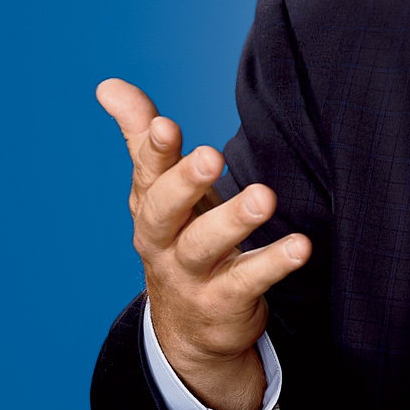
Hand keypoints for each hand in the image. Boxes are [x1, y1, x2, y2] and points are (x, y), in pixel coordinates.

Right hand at [96, 78, 311, 409]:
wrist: (188, 325)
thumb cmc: (179, 235)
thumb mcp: (159, 189)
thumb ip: (143, 137)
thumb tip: (108, 85)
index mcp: (149, 205)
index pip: (147, 173)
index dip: (154, 150)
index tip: (165, 125)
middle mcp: (162, 240)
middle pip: (164, 211)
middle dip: (185, 183)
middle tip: (210, 156)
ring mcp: (191, 274)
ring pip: (205, 246)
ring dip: (233, 220)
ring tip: (265, 197)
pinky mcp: (223, 302)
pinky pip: (247, 282)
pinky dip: (273, 264)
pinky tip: (300, 246)